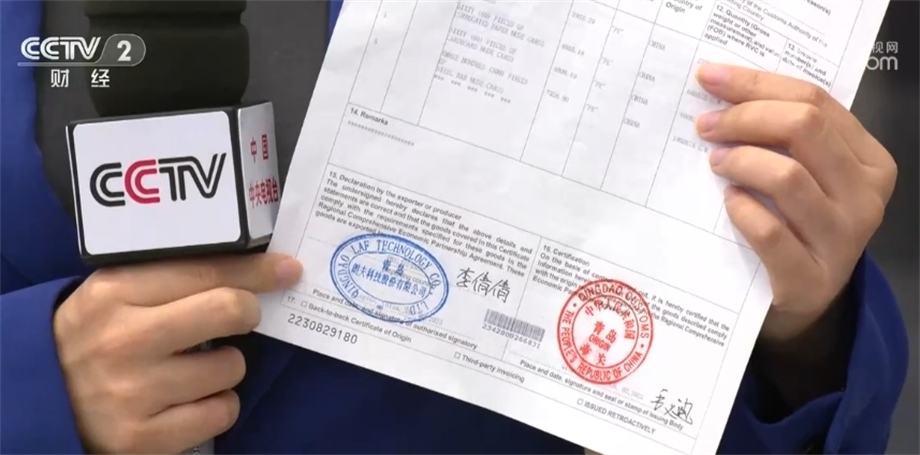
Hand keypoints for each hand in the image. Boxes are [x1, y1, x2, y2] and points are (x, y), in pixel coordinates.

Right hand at [54, 253, 302, 453]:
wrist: (41, 398)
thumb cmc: (95, 336)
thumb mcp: (116, 293)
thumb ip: (172, 276)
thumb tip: (252, 266)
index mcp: (116, 292)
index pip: (205, 271)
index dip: (257, 270)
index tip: (288, 270)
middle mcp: (124, 340)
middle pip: (229, 310)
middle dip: (247, 312)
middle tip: (240, 317)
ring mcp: (133, 392)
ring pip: (231, 367)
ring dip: (226, 366)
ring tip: (195, 367)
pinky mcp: (143, 438)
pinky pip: (221, 413)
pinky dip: (217, 406)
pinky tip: (191, 400)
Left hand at [694, 63, 896, 341]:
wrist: (804, 302)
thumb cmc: (797, 226)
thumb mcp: (805, 176)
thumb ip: (783, 138)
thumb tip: (722, 93)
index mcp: (868, 160)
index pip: (815, 101)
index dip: (757, 84)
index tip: (710, 78)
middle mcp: (865, 196)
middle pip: (804, 128)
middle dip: (745, 117)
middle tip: (705, 125)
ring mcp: (843, 240)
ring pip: (788, 175)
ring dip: (740, 160)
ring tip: (715, 162)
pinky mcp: (810, 277)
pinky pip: (770, 230)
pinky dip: (742, 210)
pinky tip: (728, 202)